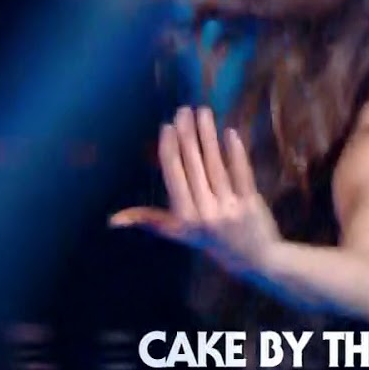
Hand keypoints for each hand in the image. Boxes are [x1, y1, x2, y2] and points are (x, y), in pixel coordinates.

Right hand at [111, 107, 280, 279]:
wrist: (255, 259)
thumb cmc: (212, 240)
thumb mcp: (178, 233)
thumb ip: (149, 220)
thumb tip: (112, 220)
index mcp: (184, 216)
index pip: (173, 175)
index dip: (170, 148)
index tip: (168, 125)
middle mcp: (205, 211)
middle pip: (193, 165)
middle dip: (187, 134)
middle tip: (184, 110)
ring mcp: (229, 206)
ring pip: (215, 164)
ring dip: (208, 135)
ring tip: (203, 112)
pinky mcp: (250, 203)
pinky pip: (242, 173)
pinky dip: (236, 152)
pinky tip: (230, 132)